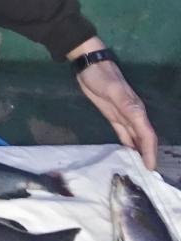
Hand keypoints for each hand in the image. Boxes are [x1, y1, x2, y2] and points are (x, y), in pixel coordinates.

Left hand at [68, 38, 157, 170]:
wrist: (90, 65)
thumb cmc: (102, 76)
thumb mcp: (113, 90)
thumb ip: (126, 104)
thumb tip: (141, 118)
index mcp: (136, 110)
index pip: (147, 135)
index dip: (150, 152)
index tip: (151, 168)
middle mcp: (134, 115)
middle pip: (145, 139)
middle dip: (149, 155)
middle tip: (148, 175)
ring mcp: (124, 116)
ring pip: (137, 138)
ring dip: (140, 152)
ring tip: (140, 169)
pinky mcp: (114, 116)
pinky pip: (125, 134)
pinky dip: (129, 144)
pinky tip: (129, 154)